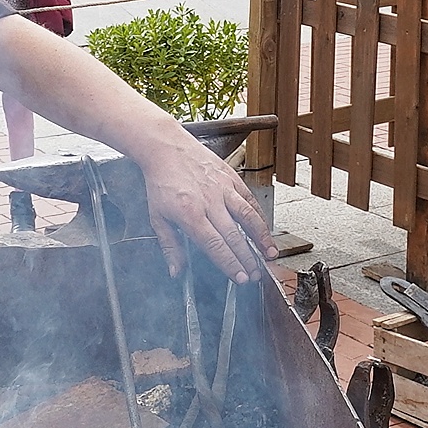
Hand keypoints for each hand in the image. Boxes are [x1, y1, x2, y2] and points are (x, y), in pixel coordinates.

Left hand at [136, 134, 271, 281]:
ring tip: (270, 255)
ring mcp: (223, 189)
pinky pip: (249, 200)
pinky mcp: (231, 178)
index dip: (230, 264)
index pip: (215, 246)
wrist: (166, 148)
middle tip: (256, 275)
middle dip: (247, 259)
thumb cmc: (161, 183)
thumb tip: (176, 271)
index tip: (241, 278)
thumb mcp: (157, 217)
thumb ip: (170, 246)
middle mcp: (210, 202)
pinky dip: (259, 216)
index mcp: (190, 214)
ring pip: (248, 217)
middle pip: (234, 236)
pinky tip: (265, 230)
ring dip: (261, 238)